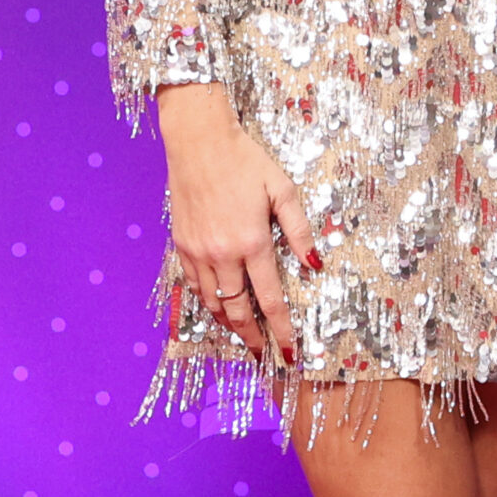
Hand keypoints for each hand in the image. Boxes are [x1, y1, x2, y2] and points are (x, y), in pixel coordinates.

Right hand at [154, 84, 318, 363]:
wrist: (198, 142)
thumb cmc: (246, 161)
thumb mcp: (282, 189)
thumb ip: (300, 229)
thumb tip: (316, 264)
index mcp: (252, 242)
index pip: (270, 299)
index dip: (282, 328)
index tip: (290, 351)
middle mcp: (222, 254)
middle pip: (238, 311)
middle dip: (253, 338)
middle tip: (265, 355)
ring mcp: (197, 252)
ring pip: (212, 303)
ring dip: (229, 324)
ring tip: (244, 336)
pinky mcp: (180, 245)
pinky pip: (194, 285)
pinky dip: (207, 302)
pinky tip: (218, 307)